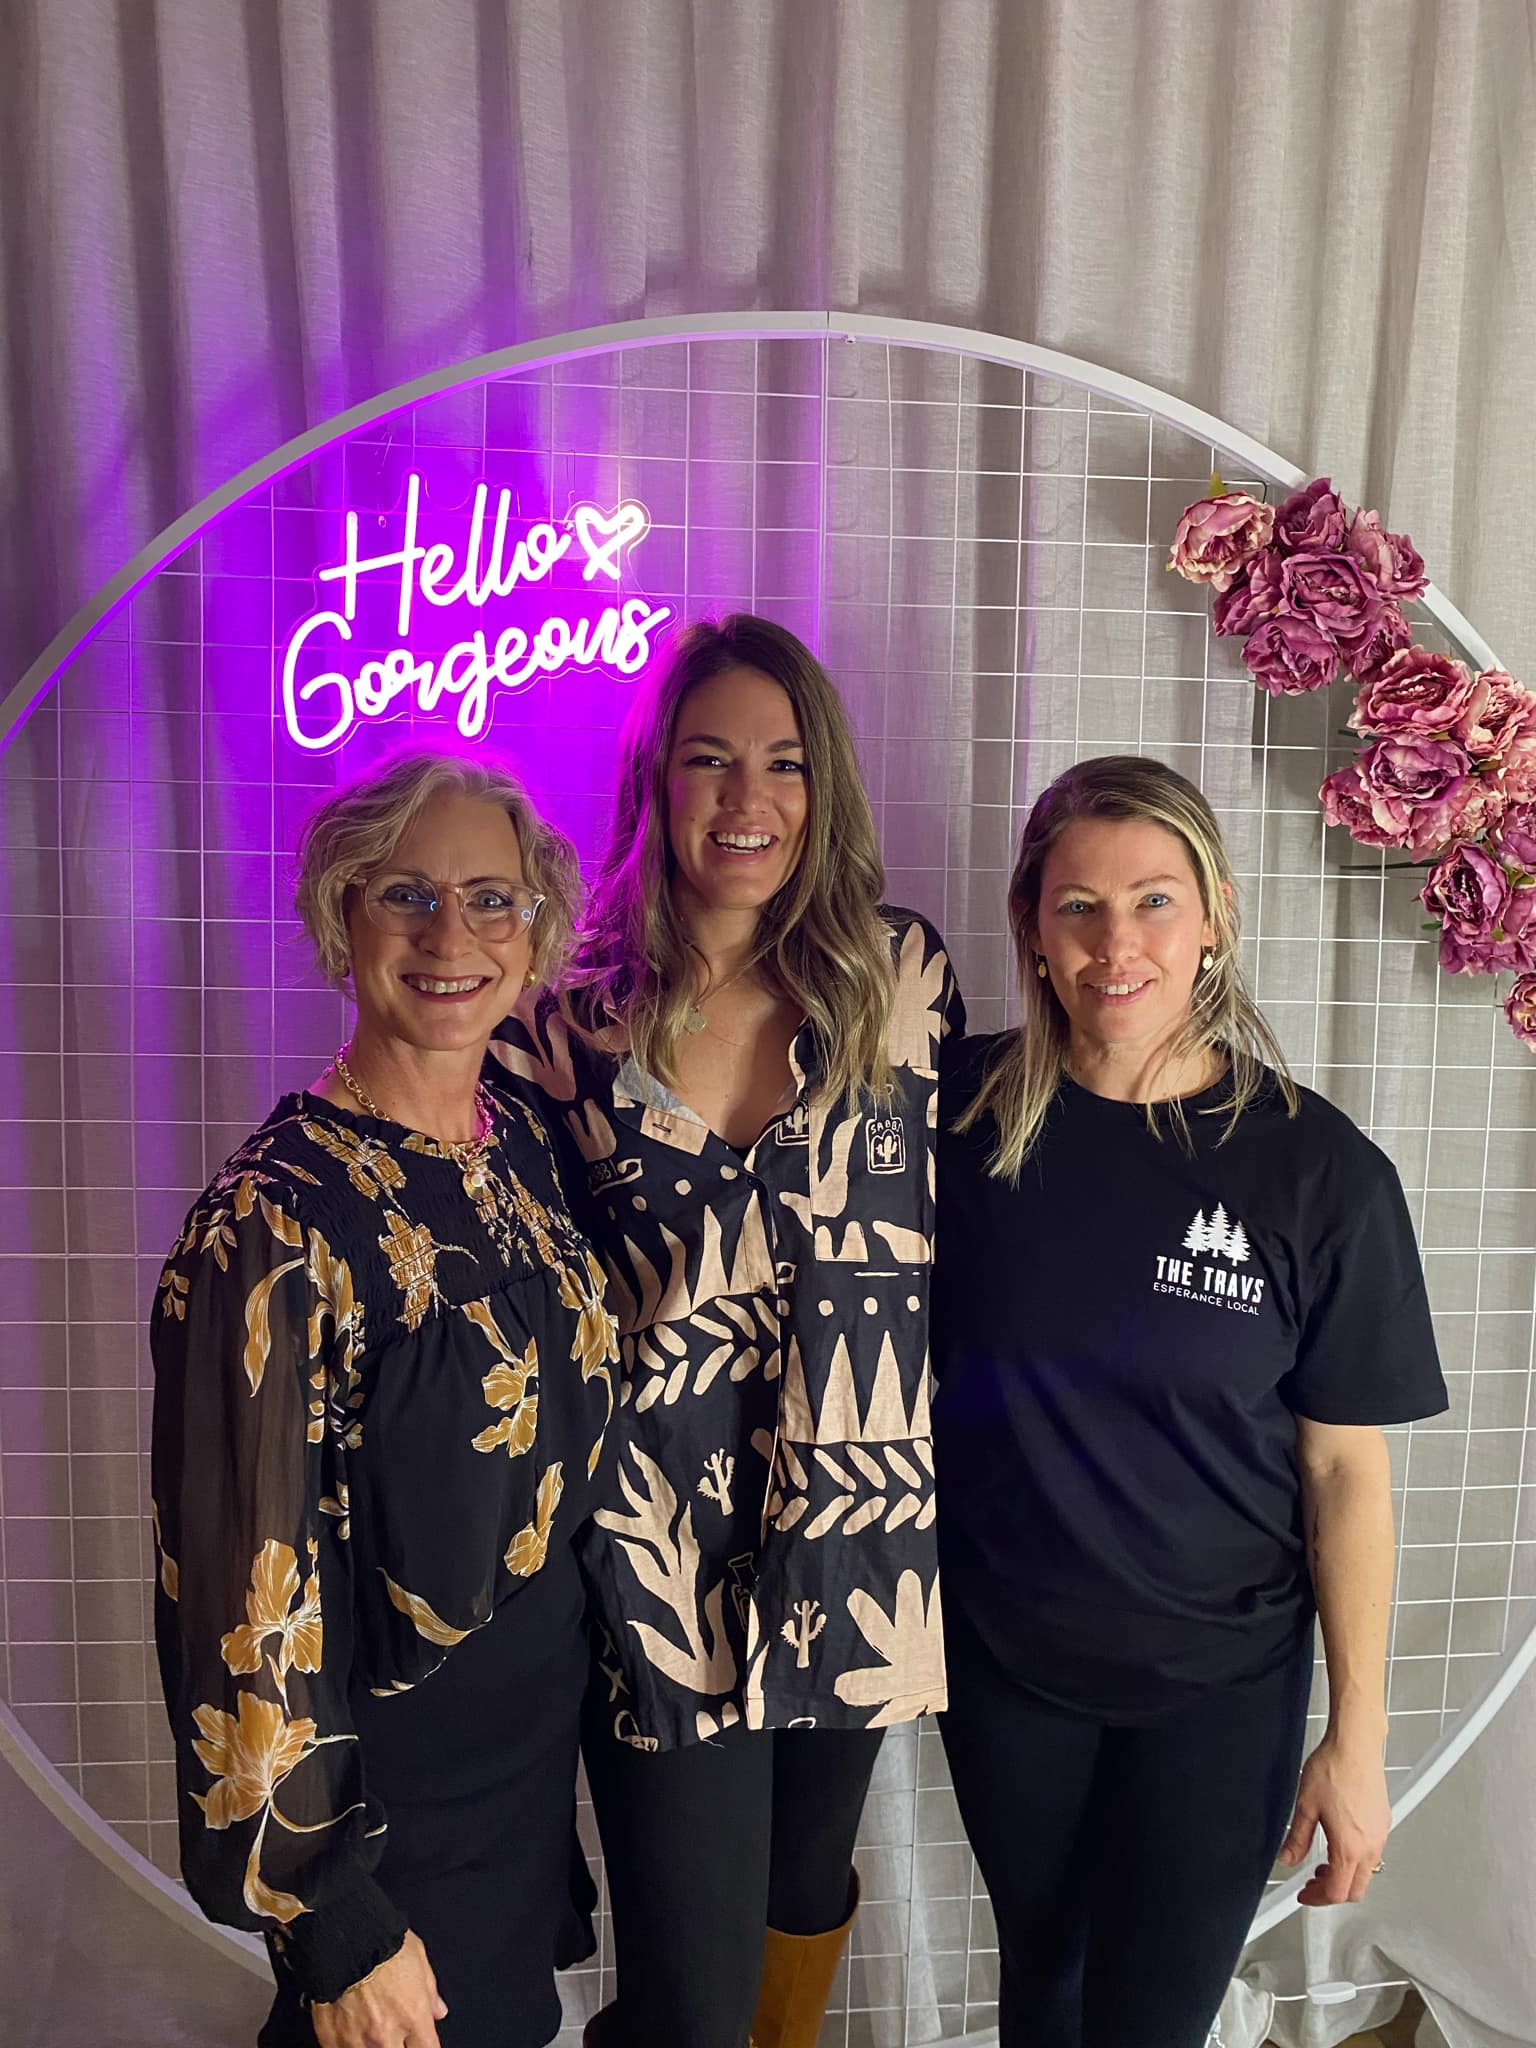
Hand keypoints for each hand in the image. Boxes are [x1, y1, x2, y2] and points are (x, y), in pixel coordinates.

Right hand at [311, 1931, 447, 2047]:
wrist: (342, 1933)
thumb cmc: (380, 1940)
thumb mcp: (418, 1957)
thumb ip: (430, 1990)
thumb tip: (438, 2010)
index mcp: (413, 2016)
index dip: (424, 2045)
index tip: (420, 2041)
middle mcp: (386, 2035)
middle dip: (399, 2046)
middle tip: (394, 2034)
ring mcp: (357, 2040)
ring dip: (373, 2045)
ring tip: (370, 2027)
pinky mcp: (330, 2039)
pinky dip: (347, 2044)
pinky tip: (350, 2032)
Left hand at [1277, 1731, 1391, 1905]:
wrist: (1354, 1745)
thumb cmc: (1333, 1768)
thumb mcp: (1305, 1806)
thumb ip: (1296, 1838)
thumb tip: (1287, 1858)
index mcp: (1349, 1847)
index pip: (1337, 1892)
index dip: (1317, 1898)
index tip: (1304, 1894)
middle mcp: (1370, 1845)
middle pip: (1356, 1889)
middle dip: (1333, 1891)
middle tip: (1313, 1882)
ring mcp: (1380, 1834)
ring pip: (1367, 1873)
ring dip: (1346, 1875)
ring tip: (1324, 1862)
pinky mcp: (1384, 1822)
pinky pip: (1374, 1853)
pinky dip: (1356, 1859)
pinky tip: (1341, 1842)